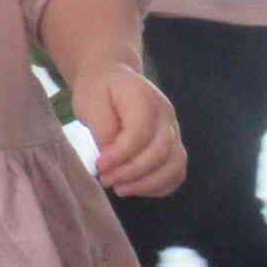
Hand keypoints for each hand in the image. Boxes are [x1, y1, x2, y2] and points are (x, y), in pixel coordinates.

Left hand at [72, 64, 184, 196]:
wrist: (111, 78)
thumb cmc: (98, 90)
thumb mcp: (90, 101)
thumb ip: (102, 128)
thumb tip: (111, 157)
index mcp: (145, 98)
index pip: (140, 133)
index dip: (120, 155)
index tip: (99, 165)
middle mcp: (166, 115)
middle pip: (160, 152)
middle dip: (130, 173)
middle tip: (105, 179)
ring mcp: (174, 131)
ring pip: (174, 166)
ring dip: (147, 184)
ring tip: (120, 189)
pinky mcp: (173, 146)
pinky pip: (176, 173)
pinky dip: (159, 186)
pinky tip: (135, 188)